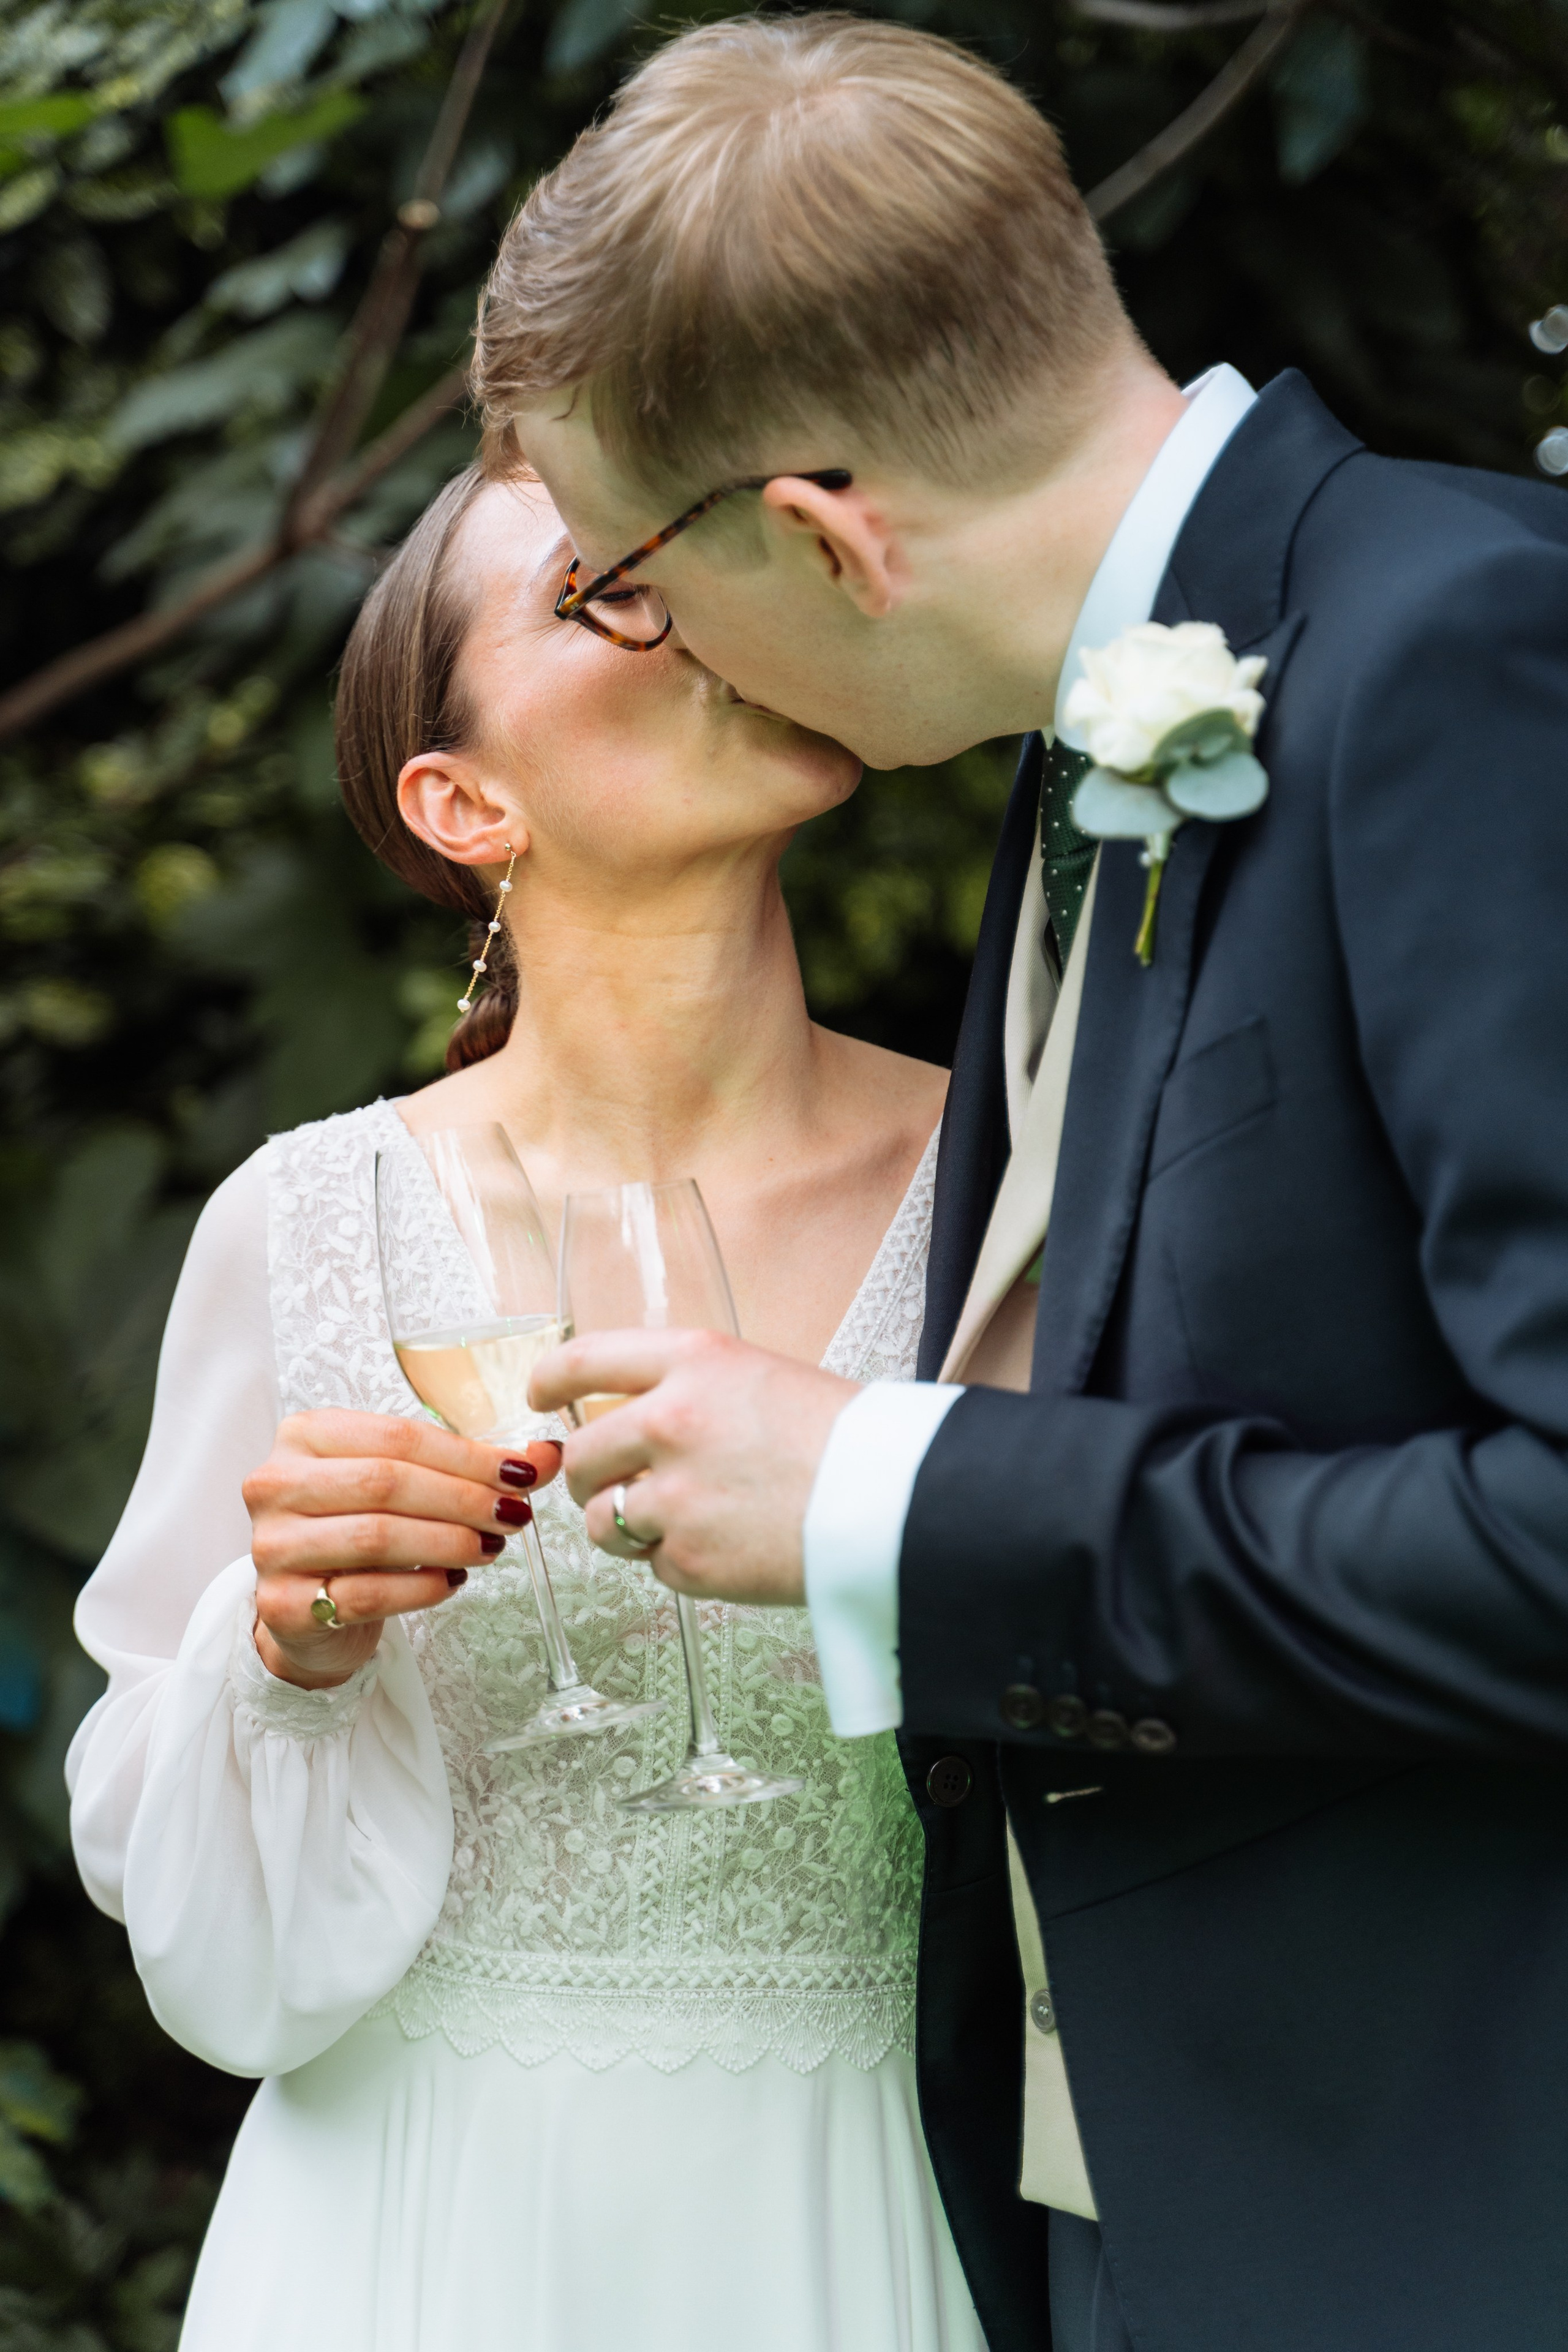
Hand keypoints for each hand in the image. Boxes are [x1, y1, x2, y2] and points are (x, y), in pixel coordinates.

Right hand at [243, 1410, 562, 1688]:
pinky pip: (365, 1594)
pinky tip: (452, 1582)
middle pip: (386, 1482)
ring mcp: (272, 1545)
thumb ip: (471, 1467)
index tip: (520, 1473)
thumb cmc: (359, 1530)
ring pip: (376, 1537)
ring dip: (448, 1542)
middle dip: (462, 1499)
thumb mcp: (407, 1485)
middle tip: (513, 1514)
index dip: (467, 1456)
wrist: (306, 1608)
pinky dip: (420, 1588)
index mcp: (304, 1434)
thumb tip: (548, 1454)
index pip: (397, 1436)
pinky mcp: (280, 1605)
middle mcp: (276, 1483)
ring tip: (490, 1547)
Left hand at [529, 1331, 858, 1606]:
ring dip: (624, 1527)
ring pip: (601, 1519)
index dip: (550, 1379)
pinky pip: (651, 1565)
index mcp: (694, 1361)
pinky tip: (725, 1548)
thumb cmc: (845, 1440)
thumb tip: (633, 1421)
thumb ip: (691, 1391)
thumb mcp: (762, 1380)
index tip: (539, 1395)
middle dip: (591, 1475)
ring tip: (678, 1524)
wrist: (897, 1503)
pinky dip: (678, 1564)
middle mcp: (672, 1420)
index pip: (587, 1359)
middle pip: (583, 1452)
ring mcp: (674, 1494)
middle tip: (619, 1485)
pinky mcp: (688, 1559)